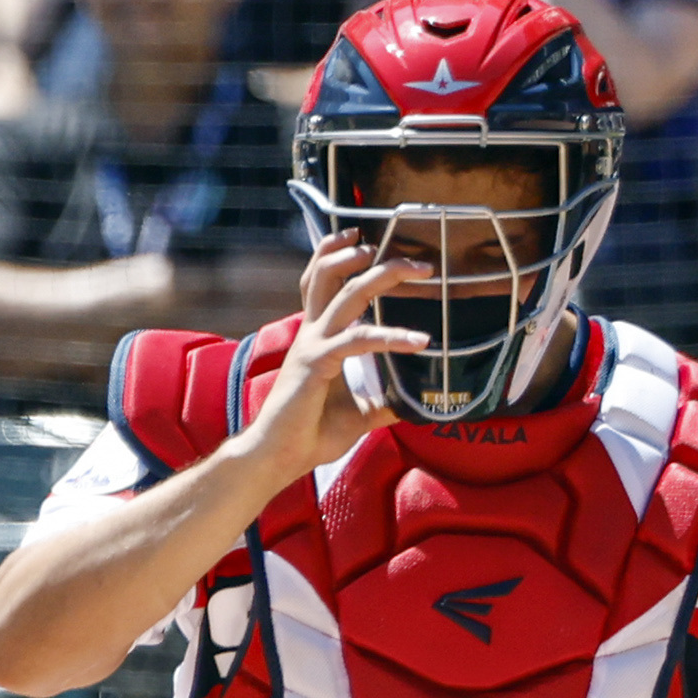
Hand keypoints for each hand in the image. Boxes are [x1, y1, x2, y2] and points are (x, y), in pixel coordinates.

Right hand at [231, 231, 428, 480]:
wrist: (277, 459)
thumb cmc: (309, 435)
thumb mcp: (359, 412)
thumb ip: (385, 399)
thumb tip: (417, 403)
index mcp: (316, 337)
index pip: (321, 282)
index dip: (336, 253)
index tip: (364, 238)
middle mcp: (312, 334)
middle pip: (333, 275)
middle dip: (369, 255)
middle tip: (413, 257)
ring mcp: (312, 346)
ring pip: (347, 294)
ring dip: (383, 275)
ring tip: (417, 270)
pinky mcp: (317, 364)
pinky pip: (359, 340)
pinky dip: (392, 336)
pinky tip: (420, 341)